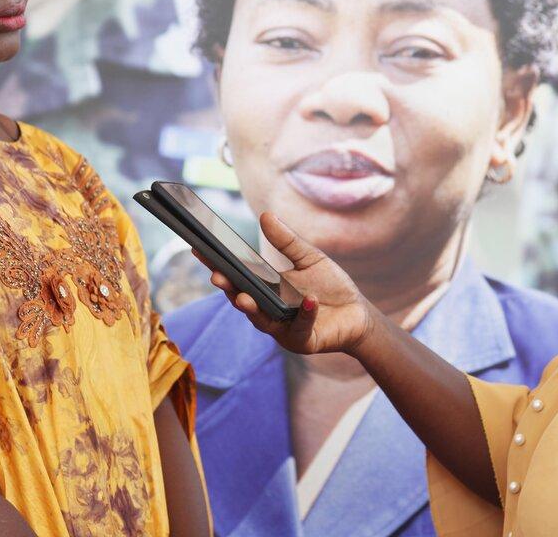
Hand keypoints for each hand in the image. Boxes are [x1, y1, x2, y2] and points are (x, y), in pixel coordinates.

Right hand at [195, 212, 376, 355]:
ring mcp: (282, 328)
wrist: (357, 314)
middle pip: (242, 300)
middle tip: (217, 277)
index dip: (218, 265)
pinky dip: (305, 313)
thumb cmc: (330, 285)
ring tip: (244, 298)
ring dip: (253, 309)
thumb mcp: (309, 258)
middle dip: (229, 289)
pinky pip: (300, 327)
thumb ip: (286, 241)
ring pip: (262, 320)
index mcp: (265, 289)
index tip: (200, 250)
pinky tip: (309, 300)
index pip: (237, 276)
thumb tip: (264, 215)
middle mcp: (267, 311)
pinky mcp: (302, 340)